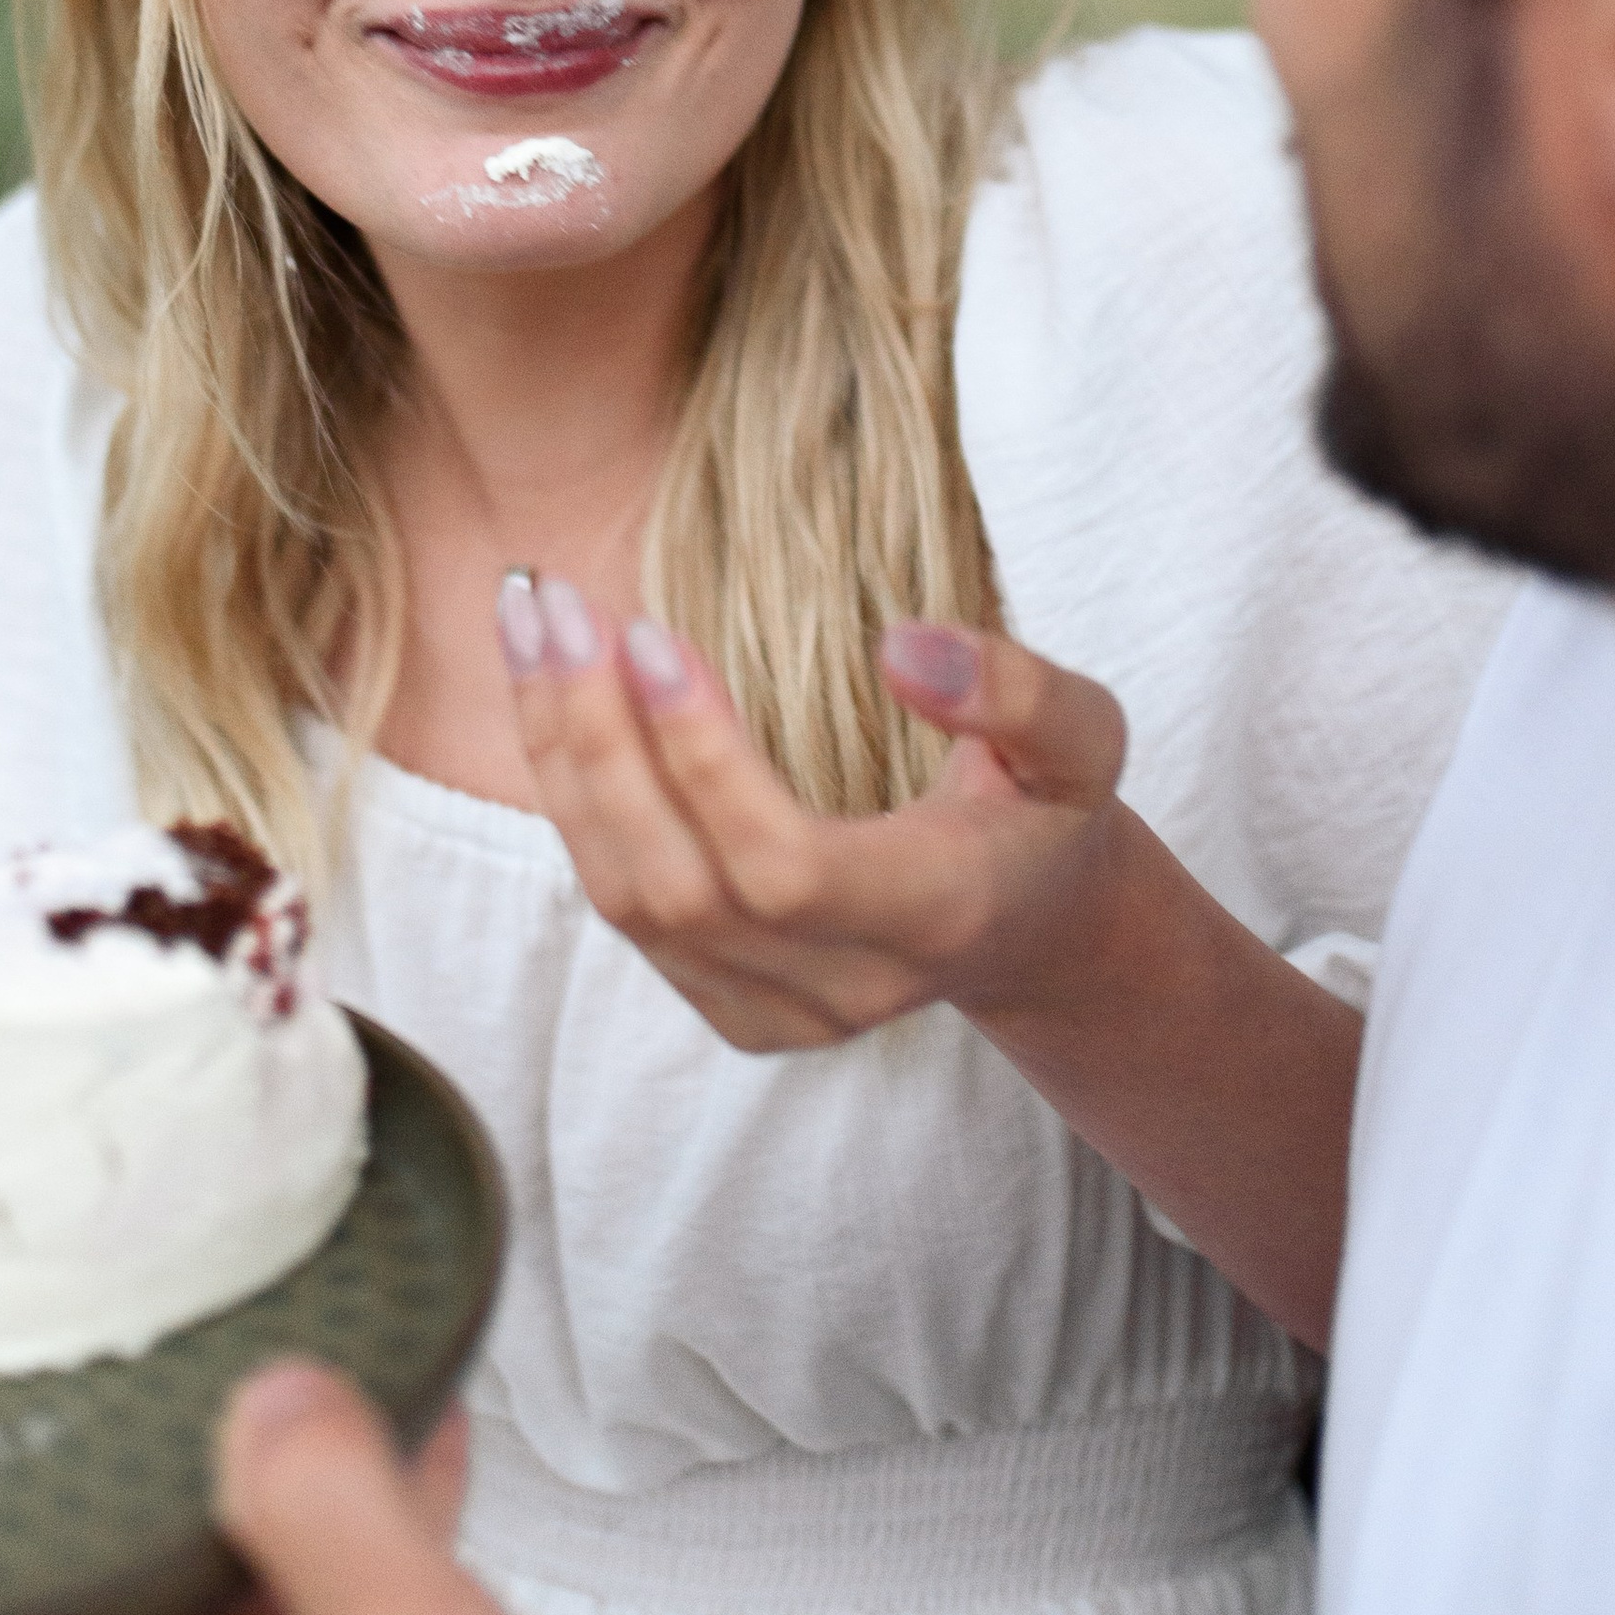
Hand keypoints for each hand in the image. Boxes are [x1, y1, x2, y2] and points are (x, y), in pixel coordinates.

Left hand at [501, 584, 1129, 1051]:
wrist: (1027, 925)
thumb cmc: (1048, 810)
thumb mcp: (1082, 739)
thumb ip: (1016, 692)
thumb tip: (898, 647)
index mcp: (932, 918)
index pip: (783, 869)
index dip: (702, 761)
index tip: (649, 635)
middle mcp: (841, 991)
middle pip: (677, 888)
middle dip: (598, 741)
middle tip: (557, 601)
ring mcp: (772, 1012)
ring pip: (627, 898)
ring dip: (561, 755)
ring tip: (532, 622)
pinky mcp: (721, 1003)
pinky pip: (619, 901)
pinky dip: (570, 791)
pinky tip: (549, 687)